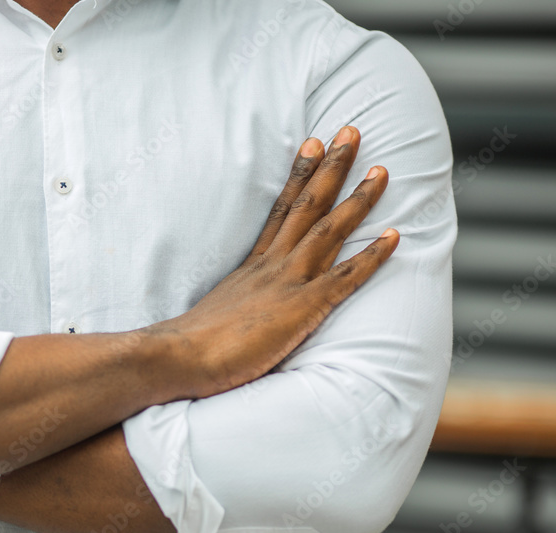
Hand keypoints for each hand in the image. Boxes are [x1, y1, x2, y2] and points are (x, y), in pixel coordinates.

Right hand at [150, 126, 398, 397]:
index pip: (280, 212)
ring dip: (358, 199)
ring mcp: (288, 283)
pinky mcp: (303, 307)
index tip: (311, 144)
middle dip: (332, 168)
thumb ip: (232, 304)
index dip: (299, 177)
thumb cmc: (191, 346)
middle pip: (307, 206)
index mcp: (251, 267)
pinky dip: (371, 256)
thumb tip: (231, 311)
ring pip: (329, 230)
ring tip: (382, 170)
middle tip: (351, 132)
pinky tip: (394, 236)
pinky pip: (345, 276)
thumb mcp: (212, 314)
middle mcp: (272, 265)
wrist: (182, 356)